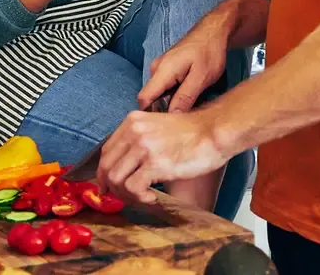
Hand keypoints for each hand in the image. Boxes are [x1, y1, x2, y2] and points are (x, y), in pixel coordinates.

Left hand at [97, 109, 229, 203]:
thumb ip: (139, 140)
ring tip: (143, 196)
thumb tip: (124, 166)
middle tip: (126, 197)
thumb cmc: (193, 133)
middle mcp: (134, 132)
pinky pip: (133, 188)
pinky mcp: (155, 164)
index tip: (110, 186)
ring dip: (127, 194)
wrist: (214, 131)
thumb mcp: (158, 126)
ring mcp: (143, 148)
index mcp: (132, 122)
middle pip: (107, 167)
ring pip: (116, 179)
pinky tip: (152, 197)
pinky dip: (139, 198)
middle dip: (113, 188)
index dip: (105, 173)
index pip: (106, 152)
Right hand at [138, 11, 229, 112]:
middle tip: (183, 122)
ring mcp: (161, 69)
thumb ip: (185, 98)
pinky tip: (189, 98)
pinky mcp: (167, 70)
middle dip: (164, 112)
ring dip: (171, 104)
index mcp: (162, 71)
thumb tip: (172, 118)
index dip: (151, 115)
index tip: (166, 127)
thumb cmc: (209, 51)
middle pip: (151, 99)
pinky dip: (174, 96)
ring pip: (159, 95)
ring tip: (189, 109)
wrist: (213, 32)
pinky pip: (165, 89)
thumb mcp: (201, 78)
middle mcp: (156, 69)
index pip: (144, 99)